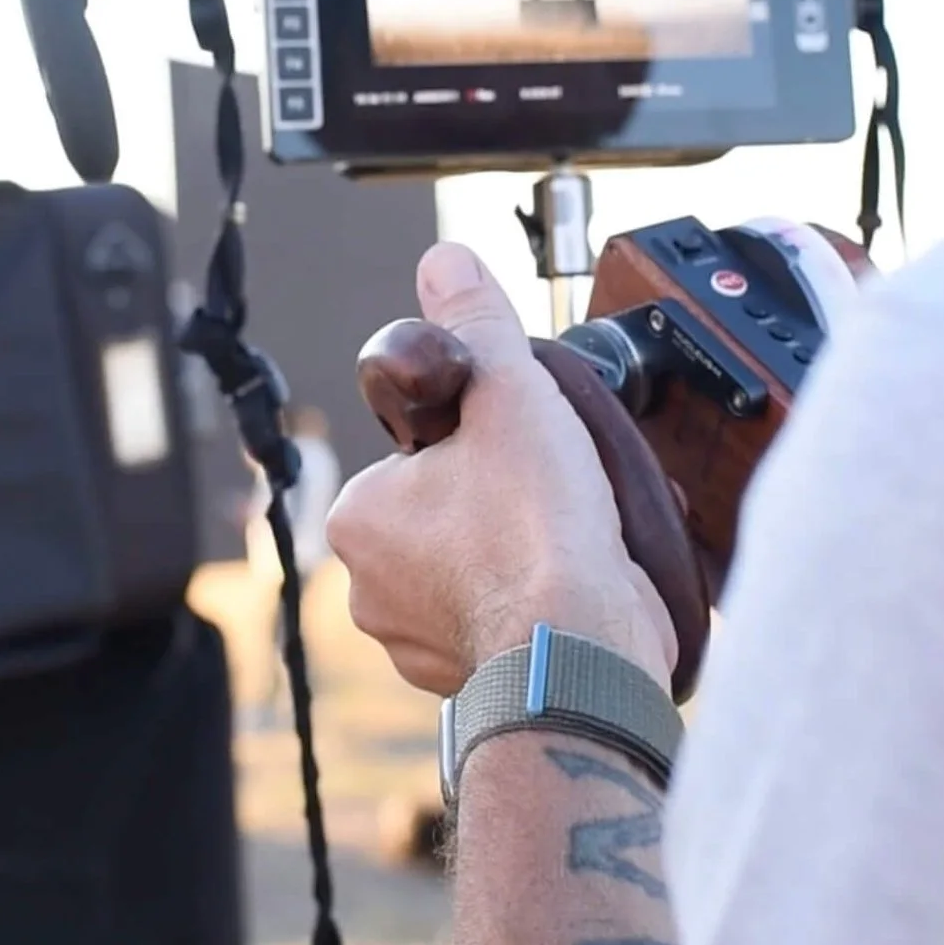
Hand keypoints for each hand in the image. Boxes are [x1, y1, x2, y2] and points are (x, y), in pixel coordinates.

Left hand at [327, 242, 675, 695]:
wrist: (585, 649)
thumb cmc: (540, 531)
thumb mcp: (510, 392)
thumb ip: (477, 325)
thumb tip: (446, 265)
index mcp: (358, 517)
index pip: (414, 457)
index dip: (474, 442)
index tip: (514, 448)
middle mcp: (370, 588)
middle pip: (443, 513)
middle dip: (494, 500)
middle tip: (548, 492)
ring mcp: (415, 642)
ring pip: (472, 570)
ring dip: (515, 554)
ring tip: (565, 539)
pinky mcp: (467, 679)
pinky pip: (498, 621)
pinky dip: (530, 604)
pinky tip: (567, 585)